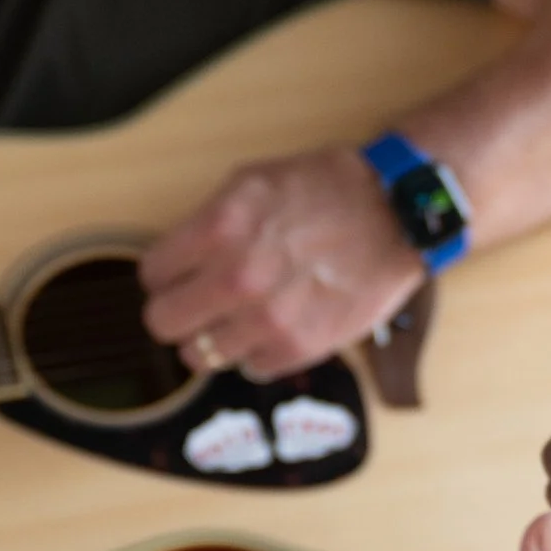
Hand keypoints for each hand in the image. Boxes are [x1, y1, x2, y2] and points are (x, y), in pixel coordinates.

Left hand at [139, 144, 423, 381]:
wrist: (398, 215)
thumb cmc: (328, 191)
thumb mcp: (253, 182)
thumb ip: (207, 221)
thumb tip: (174, 261)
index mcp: (220, 229)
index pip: (152, 275)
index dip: (166, 273)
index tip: (181, 274)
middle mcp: (238, 278)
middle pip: (163, 323)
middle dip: (178, 312)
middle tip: (200, 303)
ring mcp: (268, 318)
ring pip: (200, 355)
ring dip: (215, 337)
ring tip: (242, 316)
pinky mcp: (299, 347)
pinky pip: (250, 368)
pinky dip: (258, 351)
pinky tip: (277, 324)